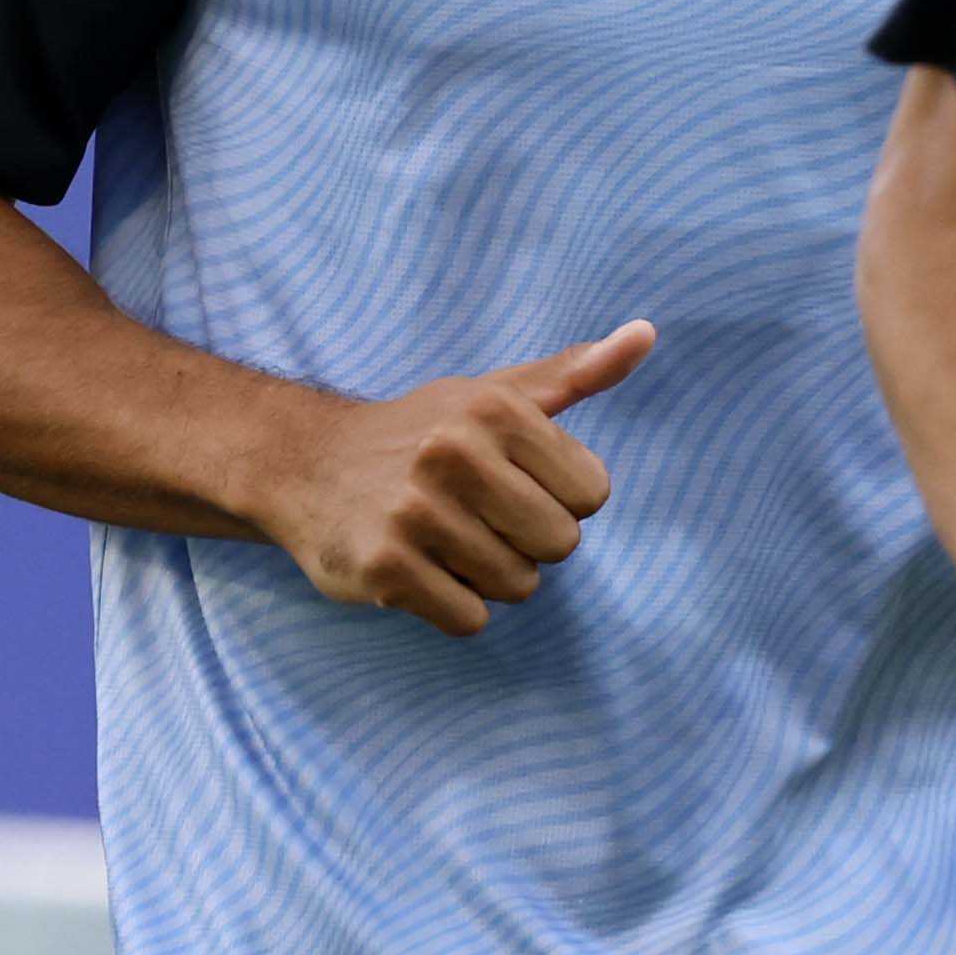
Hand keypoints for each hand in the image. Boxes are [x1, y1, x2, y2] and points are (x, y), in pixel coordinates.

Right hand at [254, 321, 652, 636]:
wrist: (308, 466)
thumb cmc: (422, 431)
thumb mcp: (496, 392)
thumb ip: (574, 372)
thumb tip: (647, 334)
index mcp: (494, 408)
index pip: (592, 493)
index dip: (559, 496)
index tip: (513, 480)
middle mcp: (453, 453)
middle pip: (561, 544)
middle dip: (528, 540)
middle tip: (476, 513)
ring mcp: (416, 512)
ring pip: (517, 585)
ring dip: (487, 574)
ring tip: (443, 537)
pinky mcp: (386, 568)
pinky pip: (470, 620)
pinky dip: (452, 605)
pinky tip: (419, 567)